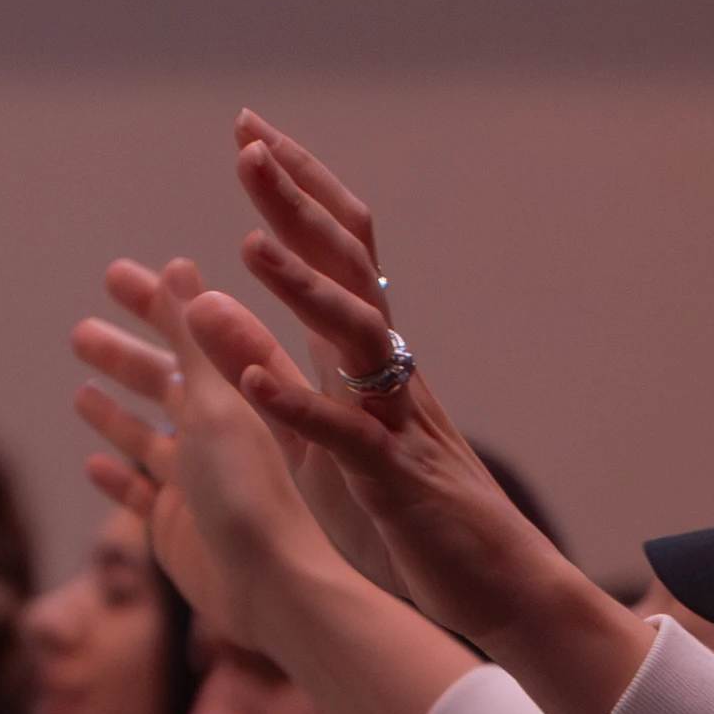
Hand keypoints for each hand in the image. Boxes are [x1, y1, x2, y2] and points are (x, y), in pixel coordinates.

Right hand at [72, 259, 339, 647]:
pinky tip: (92, 464)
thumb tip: (180, 267)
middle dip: (125, 359)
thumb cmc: (256, 492)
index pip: (190, 341)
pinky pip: (143, 501)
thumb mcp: (220, 406)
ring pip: (149, 442)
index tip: (118, 275)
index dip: (155, 308)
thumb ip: (199, 344)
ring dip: (116, 416)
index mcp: (235, 403)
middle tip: (78, 329)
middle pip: (164, 389)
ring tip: (81, 389)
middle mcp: (217, 443)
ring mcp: (197, 488)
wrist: (274, 588)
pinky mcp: (179, 534)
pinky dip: (121, 482)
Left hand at [223, 112, 412, 595]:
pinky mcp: (396, 480)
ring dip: (301, 289)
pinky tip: (255, 378)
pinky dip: (301, 406)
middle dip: (296, 201)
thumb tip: (215, 310)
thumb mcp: (334, 430)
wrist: (498, 583)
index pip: (338, 248)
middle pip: (348, 265)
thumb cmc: (416, 512)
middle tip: (247, 143)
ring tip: (246, 243)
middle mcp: (389, 372)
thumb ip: (282, 369)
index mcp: (369, 358)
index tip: (250, 130)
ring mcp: (398, 421)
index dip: (298, 188)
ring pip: (354, 338)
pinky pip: (348, 436)